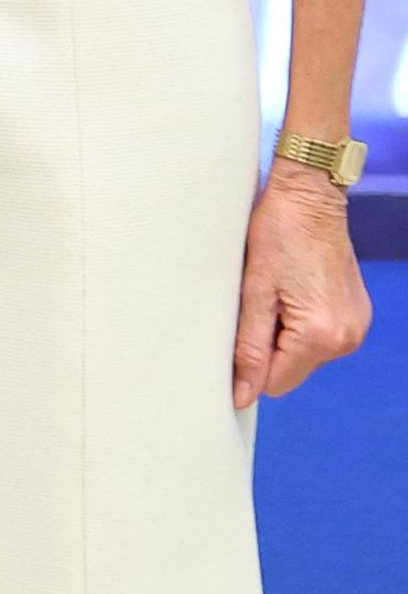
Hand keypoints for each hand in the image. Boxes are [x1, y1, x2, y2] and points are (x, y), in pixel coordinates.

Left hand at [233, 164, 371, 406]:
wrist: (310, 199)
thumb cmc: (277, 235)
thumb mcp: (253, 291)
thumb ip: (249, 347)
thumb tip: (243, 395)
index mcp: (320, 336)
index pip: (275, 383)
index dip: (250, 366)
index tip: (237, 335)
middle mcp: (347, 339)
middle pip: (291, 371)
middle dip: (268, 348)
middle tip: (258, 304)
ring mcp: (357, 327)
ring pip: (305, 355)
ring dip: (284, 335)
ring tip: (276, 294)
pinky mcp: (357, 315)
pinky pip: (320, 337)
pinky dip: (300, 324)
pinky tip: (292, 292)